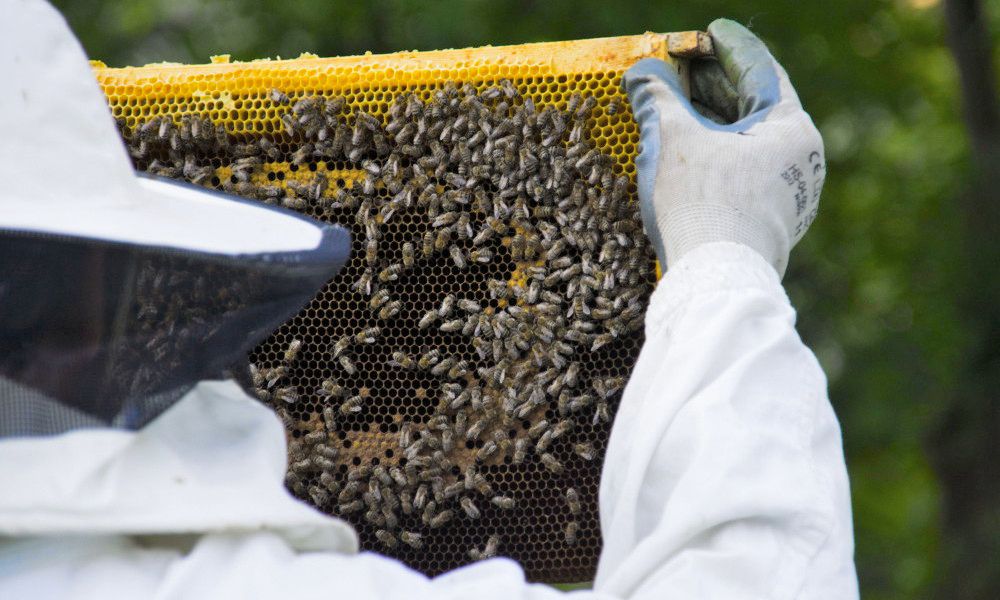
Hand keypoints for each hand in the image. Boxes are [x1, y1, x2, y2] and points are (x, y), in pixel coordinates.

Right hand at [623, 19, 825, 276]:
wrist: (715, 283)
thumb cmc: (702, 206)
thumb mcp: (672, 140)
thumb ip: (656, 98)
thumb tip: (641, 72)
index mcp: (790, 129)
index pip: (759, 69)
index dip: (727, 46)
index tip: (708, 33)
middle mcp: (799, 159)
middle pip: (754, 106)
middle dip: (713, 85)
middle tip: (680, 67)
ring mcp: (788, 193)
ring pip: (746, 142)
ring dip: (710, 121)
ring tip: (675, 106)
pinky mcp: (769, 220)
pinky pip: (742, 172)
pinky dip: (715, 154)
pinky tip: (685, 152)